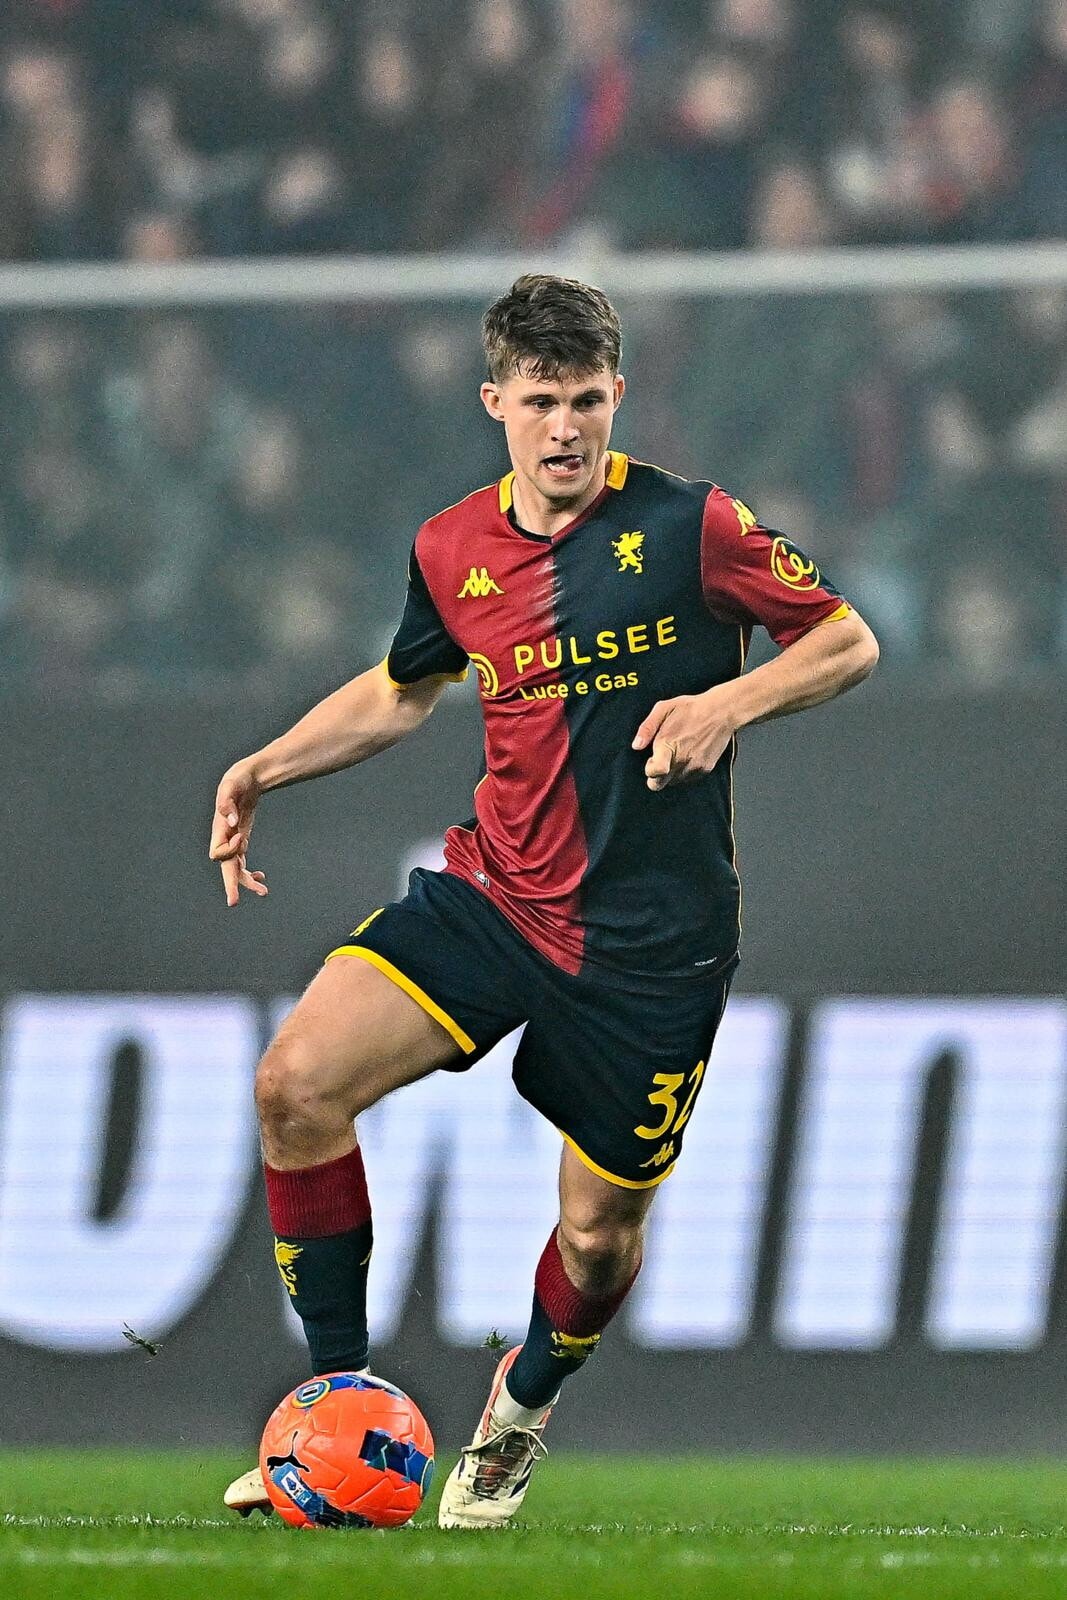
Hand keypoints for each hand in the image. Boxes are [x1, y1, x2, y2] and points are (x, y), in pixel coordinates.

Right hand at [209, 764, 267, 906]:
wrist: (247, 778)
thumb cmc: (238, 779)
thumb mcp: (231, 784)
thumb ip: (227, 802)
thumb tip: (231, 822)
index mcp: (218, 828)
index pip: (218, 852)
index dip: (229, 850)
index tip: (241, 837)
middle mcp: (223, 838)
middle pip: (225, 867)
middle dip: (230, 884)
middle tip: (233, 903)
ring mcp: (232, 842)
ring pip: (235, 869)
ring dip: (246, 882)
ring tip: (264, 891)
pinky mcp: (240, 841)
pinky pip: (242, 864)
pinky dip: (249, 872)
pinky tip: (261, 876)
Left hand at [632, 687, 739, 791]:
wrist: (721, 712)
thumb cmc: (691, 708)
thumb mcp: (663, 709)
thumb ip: (647, 728)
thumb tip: (636, 745)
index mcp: (669, 746)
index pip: (654, 773)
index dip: (649, 770)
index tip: (651, 760)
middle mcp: (682, 760)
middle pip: (660, 784)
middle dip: (656, 776)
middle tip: (660, 759)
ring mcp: (695, 766)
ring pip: (673, 782)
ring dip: (671, 772)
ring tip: (678, 751)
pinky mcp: (705, 769)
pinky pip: (688, 778)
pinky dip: (684, 770)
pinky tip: (688, 753)